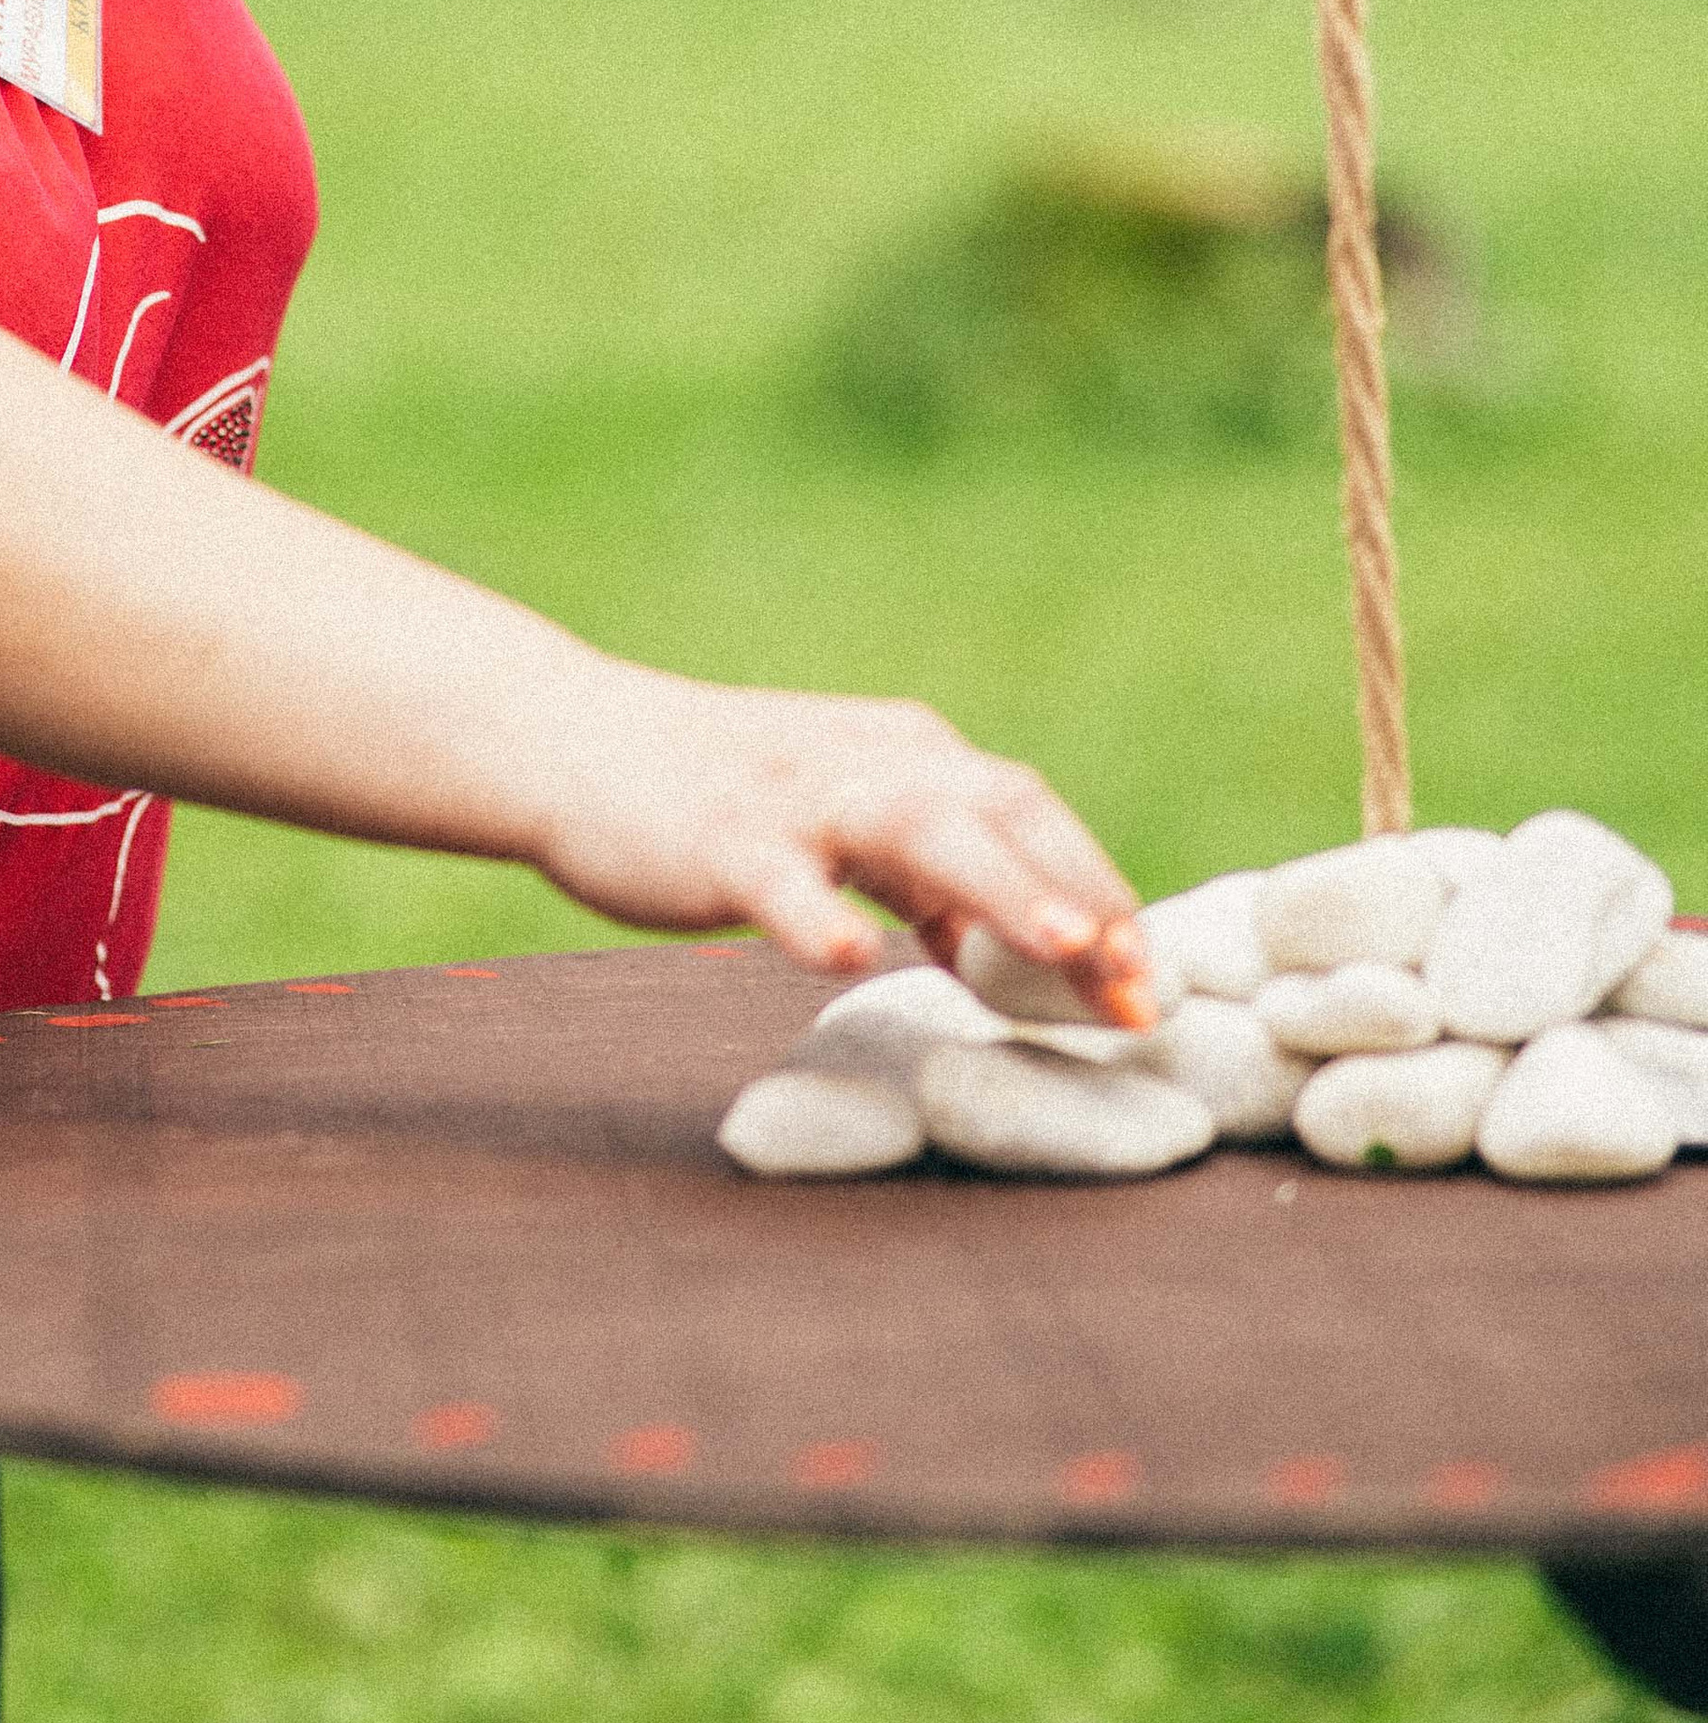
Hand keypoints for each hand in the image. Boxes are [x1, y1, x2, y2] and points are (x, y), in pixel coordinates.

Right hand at [534, 673, 1151, 1021]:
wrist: (571, 742)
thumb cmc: (717, 797)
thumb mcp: (839, 824)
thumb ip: (920, 875)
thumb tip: (998, 948)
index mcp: (907, 755)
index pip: (1030, 814)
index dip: (1102, 891)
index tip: (1151, 980)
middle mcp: (868, 762)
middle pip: (1000, 806)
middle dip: (1080, 890)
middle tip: (1138, 978)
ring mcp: (795, 799)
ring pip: (914, 826)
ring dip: (995, 883)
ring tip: (1059, 943)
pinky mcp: (720, 839)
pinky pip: (777, 878)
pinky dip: (816, 913)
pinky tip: (847, 953)